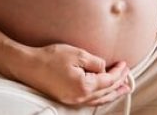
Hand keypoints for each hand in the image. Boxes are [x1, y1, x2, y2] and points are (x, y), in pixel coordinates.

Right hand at [12, 43, 130, 106]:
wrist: (28, 65)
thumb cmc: (50, 57)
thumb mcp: (77, 54)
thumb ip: (95, 62)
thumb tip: (104, 69)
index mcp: (84, 86)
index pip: (108, 81)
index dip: (119, 72)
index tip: (124, 64)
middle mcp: (79, 97)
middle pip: (105, 92)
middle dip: (119, 84)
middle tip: (128, 77)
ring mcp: (72, 100)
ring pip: (98, 100)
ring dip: (112, 94)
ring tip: (122, 90)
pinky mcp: (66, 99)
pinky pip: (88, 101)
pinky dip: (99, 97)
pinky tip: (102, 94)